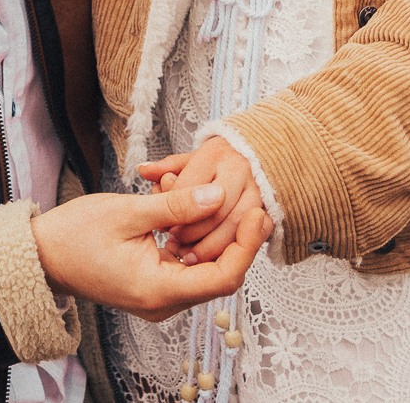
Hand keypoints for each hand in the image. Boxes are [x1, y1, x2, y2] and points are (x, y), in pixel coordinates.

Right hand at [30, 184, 269, 321]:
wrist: (41, 256)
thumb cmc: (74, 235)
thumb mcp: (127, 212)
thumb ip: (176, 206)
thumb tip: (218, 196)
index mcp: (158, 291)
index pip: (223, 278)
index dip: (247, 247)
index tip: (259, 214)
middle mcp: (163, 302)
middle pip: (220, 275)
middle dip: (236, 237)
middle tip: (251, 201)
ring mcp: (159, 297)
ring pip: (205, 267)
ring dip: (213, 232)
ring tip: (211, 192)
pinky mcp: (153, 285)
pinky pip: (186, 264)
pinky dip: (193, 236)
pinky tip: (187, 204)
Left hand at [137, 137, 263, 264]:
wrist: (258, 155)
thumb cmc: (216, 160)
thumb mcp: (188, 159)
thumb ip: (165, 168)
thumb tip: (142, 170)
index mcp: (216, 153)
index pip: (190, 188)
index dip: (174, 212)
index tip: (163, 227)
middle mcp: (240, 168)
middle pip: (214, 210)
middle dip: (192, 233)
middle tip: (175, 244)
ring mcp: (257, 189)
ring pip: (234, 226)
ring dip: (211, 246)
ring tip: (189, 254)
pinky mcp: (267, 208)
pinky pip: (250, 237)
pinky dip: (229, 249)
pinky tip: (210, 256)